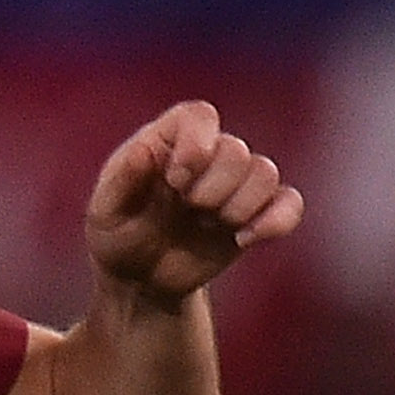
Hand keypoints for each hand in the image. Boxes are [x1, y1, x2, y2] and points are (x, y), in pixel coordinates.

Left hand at [85, 100, 304, 303]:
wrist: (140, 279)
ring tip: (209, 224)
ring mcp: (234, 183)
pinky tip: (244, 239)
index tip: (176, 178)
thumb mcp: (105, 210)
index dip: (197, 141)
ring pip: (265, 172)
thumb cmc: (117, 235)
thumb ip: (123, 178)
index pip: (199, 116)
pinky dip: (277, 219)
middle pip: (236, 151)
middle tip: (189, 208)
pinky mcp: (256, 213)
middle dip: (214, 186)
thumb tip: (145, 149)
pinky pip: (289, 202)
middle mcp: (207, 154)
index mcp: (168, 141)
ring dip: (240, 204)